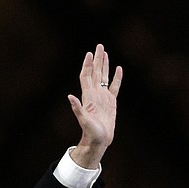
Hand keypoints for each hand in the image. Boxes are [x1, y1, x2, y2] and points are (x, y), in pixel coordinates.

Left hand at [67, 44, 122, 168]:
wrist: (98, 140)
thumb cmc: (91, 132)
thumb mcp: (83, 120)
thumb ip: (77, 108)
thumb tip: (70, 96)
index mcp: (88, 96)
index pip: (87, 76)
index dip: (88, 65)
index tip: (89, 53)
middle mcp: (95, 94)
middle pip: (96, 73)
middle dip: (97, 59)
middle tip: (99, 46)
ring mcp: (103, 97)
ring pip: (104, 77)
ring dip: (105, 65)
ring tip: (105, 53)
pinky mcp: (111, 102)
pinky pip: (114, 87)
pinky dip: (117, 77)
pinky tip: (119, 68)